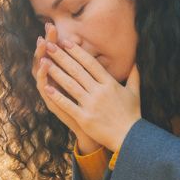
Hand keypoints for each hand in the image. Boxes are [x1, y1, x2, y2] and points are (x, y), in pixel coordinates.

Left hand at [40, 36, 140, 153]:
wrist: (130, 137)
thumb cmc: (132, 115)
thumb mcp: (134, 92)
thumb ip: (133, 75)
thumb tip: (135, 61)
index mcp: (110, 83)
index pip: (91, 63)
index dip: (77, 52)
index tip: (66, 42)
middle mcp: (100, 91)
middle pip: (77, 70)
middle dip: (62, 56)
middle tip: (49, 45)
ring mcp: (91, 105)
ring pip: (70, 84)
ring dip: (56, 72)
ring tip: (44, 61)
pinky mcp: (85, 118)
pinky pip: (68, 104)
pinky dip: (57, 95)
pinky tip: (46, 87)